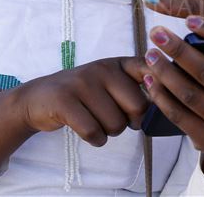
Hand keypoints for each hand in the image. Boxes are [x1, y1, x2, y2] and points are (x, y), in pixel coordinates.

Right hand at [14, 56, 148, 144]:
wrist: (38, 98)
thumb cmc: (83, 94)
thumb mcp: (108, 81)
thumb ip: (136, 85)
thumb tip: (164, 101)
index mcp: (116, 64)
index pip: (149, 70)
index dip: (159, 88)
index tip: (155, 99)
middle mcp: (101, 69)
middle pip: (138, 107)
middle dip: (130, 122)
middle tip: (114, 118)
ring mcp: (82, 84)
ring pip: (116, 124)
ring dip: (109, 132)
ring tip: (96, 120)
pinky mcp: (65, 101)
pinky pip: (93, 132)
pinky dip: (95, 139)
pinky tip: (88, 131)